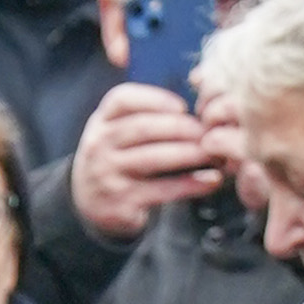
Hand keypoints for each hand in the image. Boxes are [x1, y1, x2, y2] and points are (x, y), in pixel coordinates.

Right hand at [70, 80, 219, 240]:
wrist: (89, 204)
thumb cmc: (117, 159)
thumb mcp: (116, 130)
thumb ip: (144, 113)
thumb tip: (196, 99)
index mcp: (100, 122)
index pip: (122, 99)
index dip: (156, 98)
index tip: (182, 106)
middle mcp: (98, 146)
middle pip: (143, 128)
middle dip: (181, 127)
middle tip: (208, 132)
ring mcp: (107, 176)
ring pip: (154, 159)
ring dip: (190, 154)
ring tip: (214, 153)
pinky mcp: (121, 203)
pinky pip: (163, 190)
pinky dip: (191, 184)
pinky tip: (211, 180)